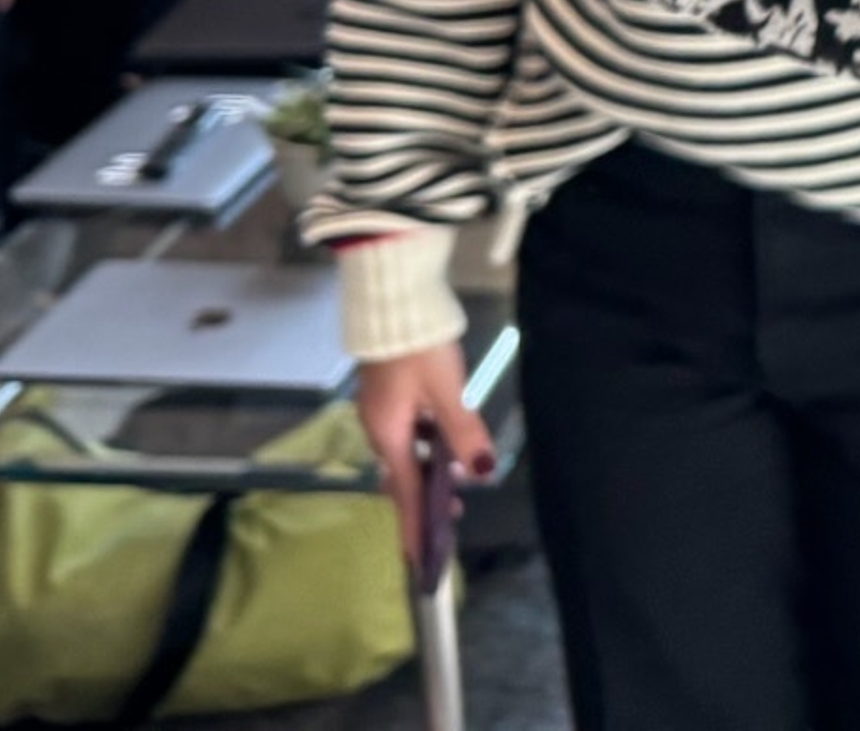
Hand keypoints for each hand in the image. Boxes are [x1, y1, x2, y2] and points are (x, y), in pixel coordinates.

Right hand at [353, 348, 494, 562]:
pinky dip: (426, 442)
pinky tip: (446, 437)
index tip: (420, 560)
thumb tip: (481, 473)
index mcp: (388, 434)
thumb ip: (463, 432)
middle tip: (454, 515)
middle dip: (427, 497)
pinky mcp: (388, 392)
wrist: (392, 300)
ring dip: (430, 467)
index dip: (416, 525)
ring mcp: (381, 409)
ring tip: (459, 476)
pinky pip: (407, 430)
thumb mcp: (446, 390)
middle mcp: (378, 428)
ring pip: (407, 450)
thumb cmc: (418, 347)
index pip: (405, 492)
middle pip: (403, 473)